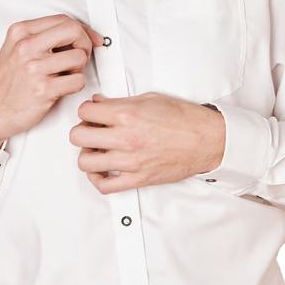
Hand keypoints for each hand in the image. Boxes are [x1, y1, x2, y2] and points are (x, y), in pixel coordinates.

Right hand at [0, 14, 104, 149]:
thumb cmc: (5, 83)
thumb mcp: (16, 49)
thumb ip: (42, 38)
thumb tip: (78, 33)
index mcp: (21, 32)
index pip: (63, 19)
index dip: (83, 30)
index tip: (90, 39)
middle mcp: (26, 47)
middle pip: (74, 31)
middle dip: (85, 44)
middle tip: (80, 57)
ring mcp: (34, 68)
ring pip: (80, 57)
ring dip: (78, 69)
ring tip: (65, 75)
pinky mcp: (43, 89)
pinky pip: (77, 81)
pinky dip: (75, 85)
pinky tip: (62, 88)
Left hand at [69, 92, 225, 193]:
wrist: (206, 139)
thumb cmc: (184, 119)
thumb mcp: (150, 99)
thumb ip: (121, 101)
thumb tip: (99, 103)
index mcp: (128, 114)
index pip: (85, 112)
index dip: (86, 111)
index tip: (91, 114)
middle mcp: (126, 138)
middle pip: (78, 136)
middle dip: (82, 131)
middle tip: (91, 130)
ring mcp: (130, 161)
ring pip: (85, 162)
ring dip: (87, 154)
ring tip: (97, 149)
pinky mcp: (137, 178)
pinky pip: (105, 186)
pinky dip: (98, 179)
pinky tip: (102, 170)